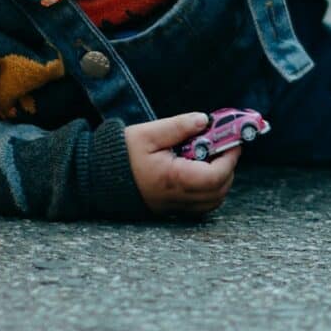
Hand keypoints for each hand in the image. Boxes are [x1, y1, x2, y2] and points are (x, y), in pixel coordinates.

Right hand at [126, 112, 240, 218]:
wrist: (98, 176)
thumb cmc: (121, 154)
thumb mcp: (149, 133)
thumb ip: (179, 126)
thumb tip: (204, 120)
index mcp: (174, 179)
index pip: (215, 176)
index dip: (230, 158)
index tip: (233, 142)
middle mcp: (176, 197)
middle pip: (219, 191)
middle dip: (228, 168)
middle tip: (224, 147)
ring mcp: (174, 206)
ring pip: (212, 202)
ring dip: (221, 181)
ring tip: (212, 158)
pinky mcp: (170, 209)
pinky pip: (201, 207)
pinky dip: (210, 192)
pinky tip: (201, 173)